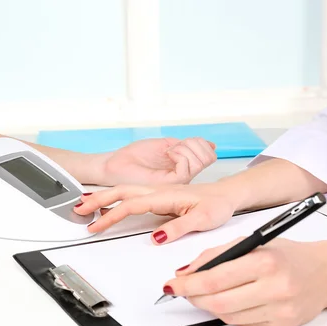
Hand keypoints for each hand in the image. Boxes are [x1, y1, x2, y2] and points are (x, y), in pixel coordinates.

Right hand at [75, 182, 237, 243]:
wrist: (227, 194)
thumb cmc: (218, 204)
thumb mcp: (203, 219)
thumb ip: (179, 227)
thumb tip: (156, 238)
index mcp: (165, 196)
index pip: (131, 206)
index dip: (111, 216)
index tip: (96, 227)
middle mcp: (158, 192)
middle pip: (120, 192)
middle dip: (97, 200)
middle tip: (77, 210)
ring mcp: (157, 193)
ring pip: (124, 192)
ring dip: (103, 197)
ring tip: (84, 206)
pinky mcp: (159, 197)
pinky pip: (132, 195)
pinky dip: (115, 198)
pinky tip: (109, 204)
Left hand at [98, 137, 216, 185]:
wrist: (116, 165)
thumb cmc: (135, 157)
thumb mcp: (166, 144)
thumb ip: (186, 145)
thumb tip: (210, 144)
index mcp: (184, 167)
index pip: (209, 155)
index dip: (200, 142)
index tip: (180, 141)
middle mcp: (184, 176)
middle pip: (210, 157)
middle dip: (195, 143)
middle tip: (175, 146)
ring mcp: (178, 181)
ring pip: (201, 162)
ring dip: (185, 148)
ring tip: (169, 151)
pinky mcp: (170, 184)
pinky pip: (186, 168)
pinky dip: (179, 154)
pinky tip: (167, 154)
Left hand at [163, 237, 326, 325]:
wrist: (326, 273)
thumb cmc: (287, 255)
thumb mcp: (252, 243)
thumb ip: (217, 255)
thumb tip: (186, 272)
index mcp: (265, 261)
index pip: (215, 278)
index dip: (188, 285)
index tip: (172, 285)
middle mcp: (275, 287)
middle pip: (218, 302)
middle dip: (194, 298)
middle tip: (183, 292)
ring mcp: (280, 310)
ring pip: (228, 316)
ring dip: (210, 306)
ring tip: (206, 294)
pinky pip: (244, 324)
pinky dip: (231, 314)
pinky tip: (232, 301)